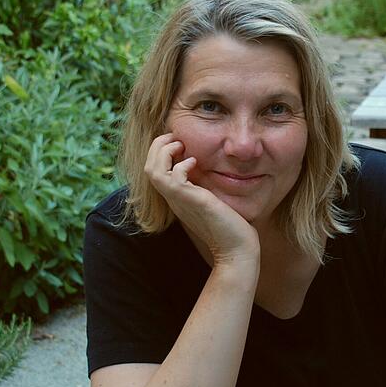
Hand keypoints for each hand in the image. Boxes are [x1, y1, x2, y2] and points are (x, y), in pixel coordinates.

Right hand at [145, 133, 259, 268]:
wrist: (237, 249)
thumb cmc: (230, 227)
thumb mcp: (213, 201)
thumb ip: (207, 187)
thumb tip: (213, 170)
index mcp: (177, 198)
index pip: (155, 171)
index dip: (160, 153)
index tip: (178, 142)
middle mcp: (174, 199)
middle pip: (148, 167)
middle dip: (157, 146)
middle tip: (175, 137)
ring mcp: (180, 200)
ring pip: (153, 170)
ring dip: (163, 151)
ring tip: (180, 144)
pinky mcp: (191, 201)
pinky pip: (172, 178)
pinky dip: (180, 165)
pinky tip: (194, 162)